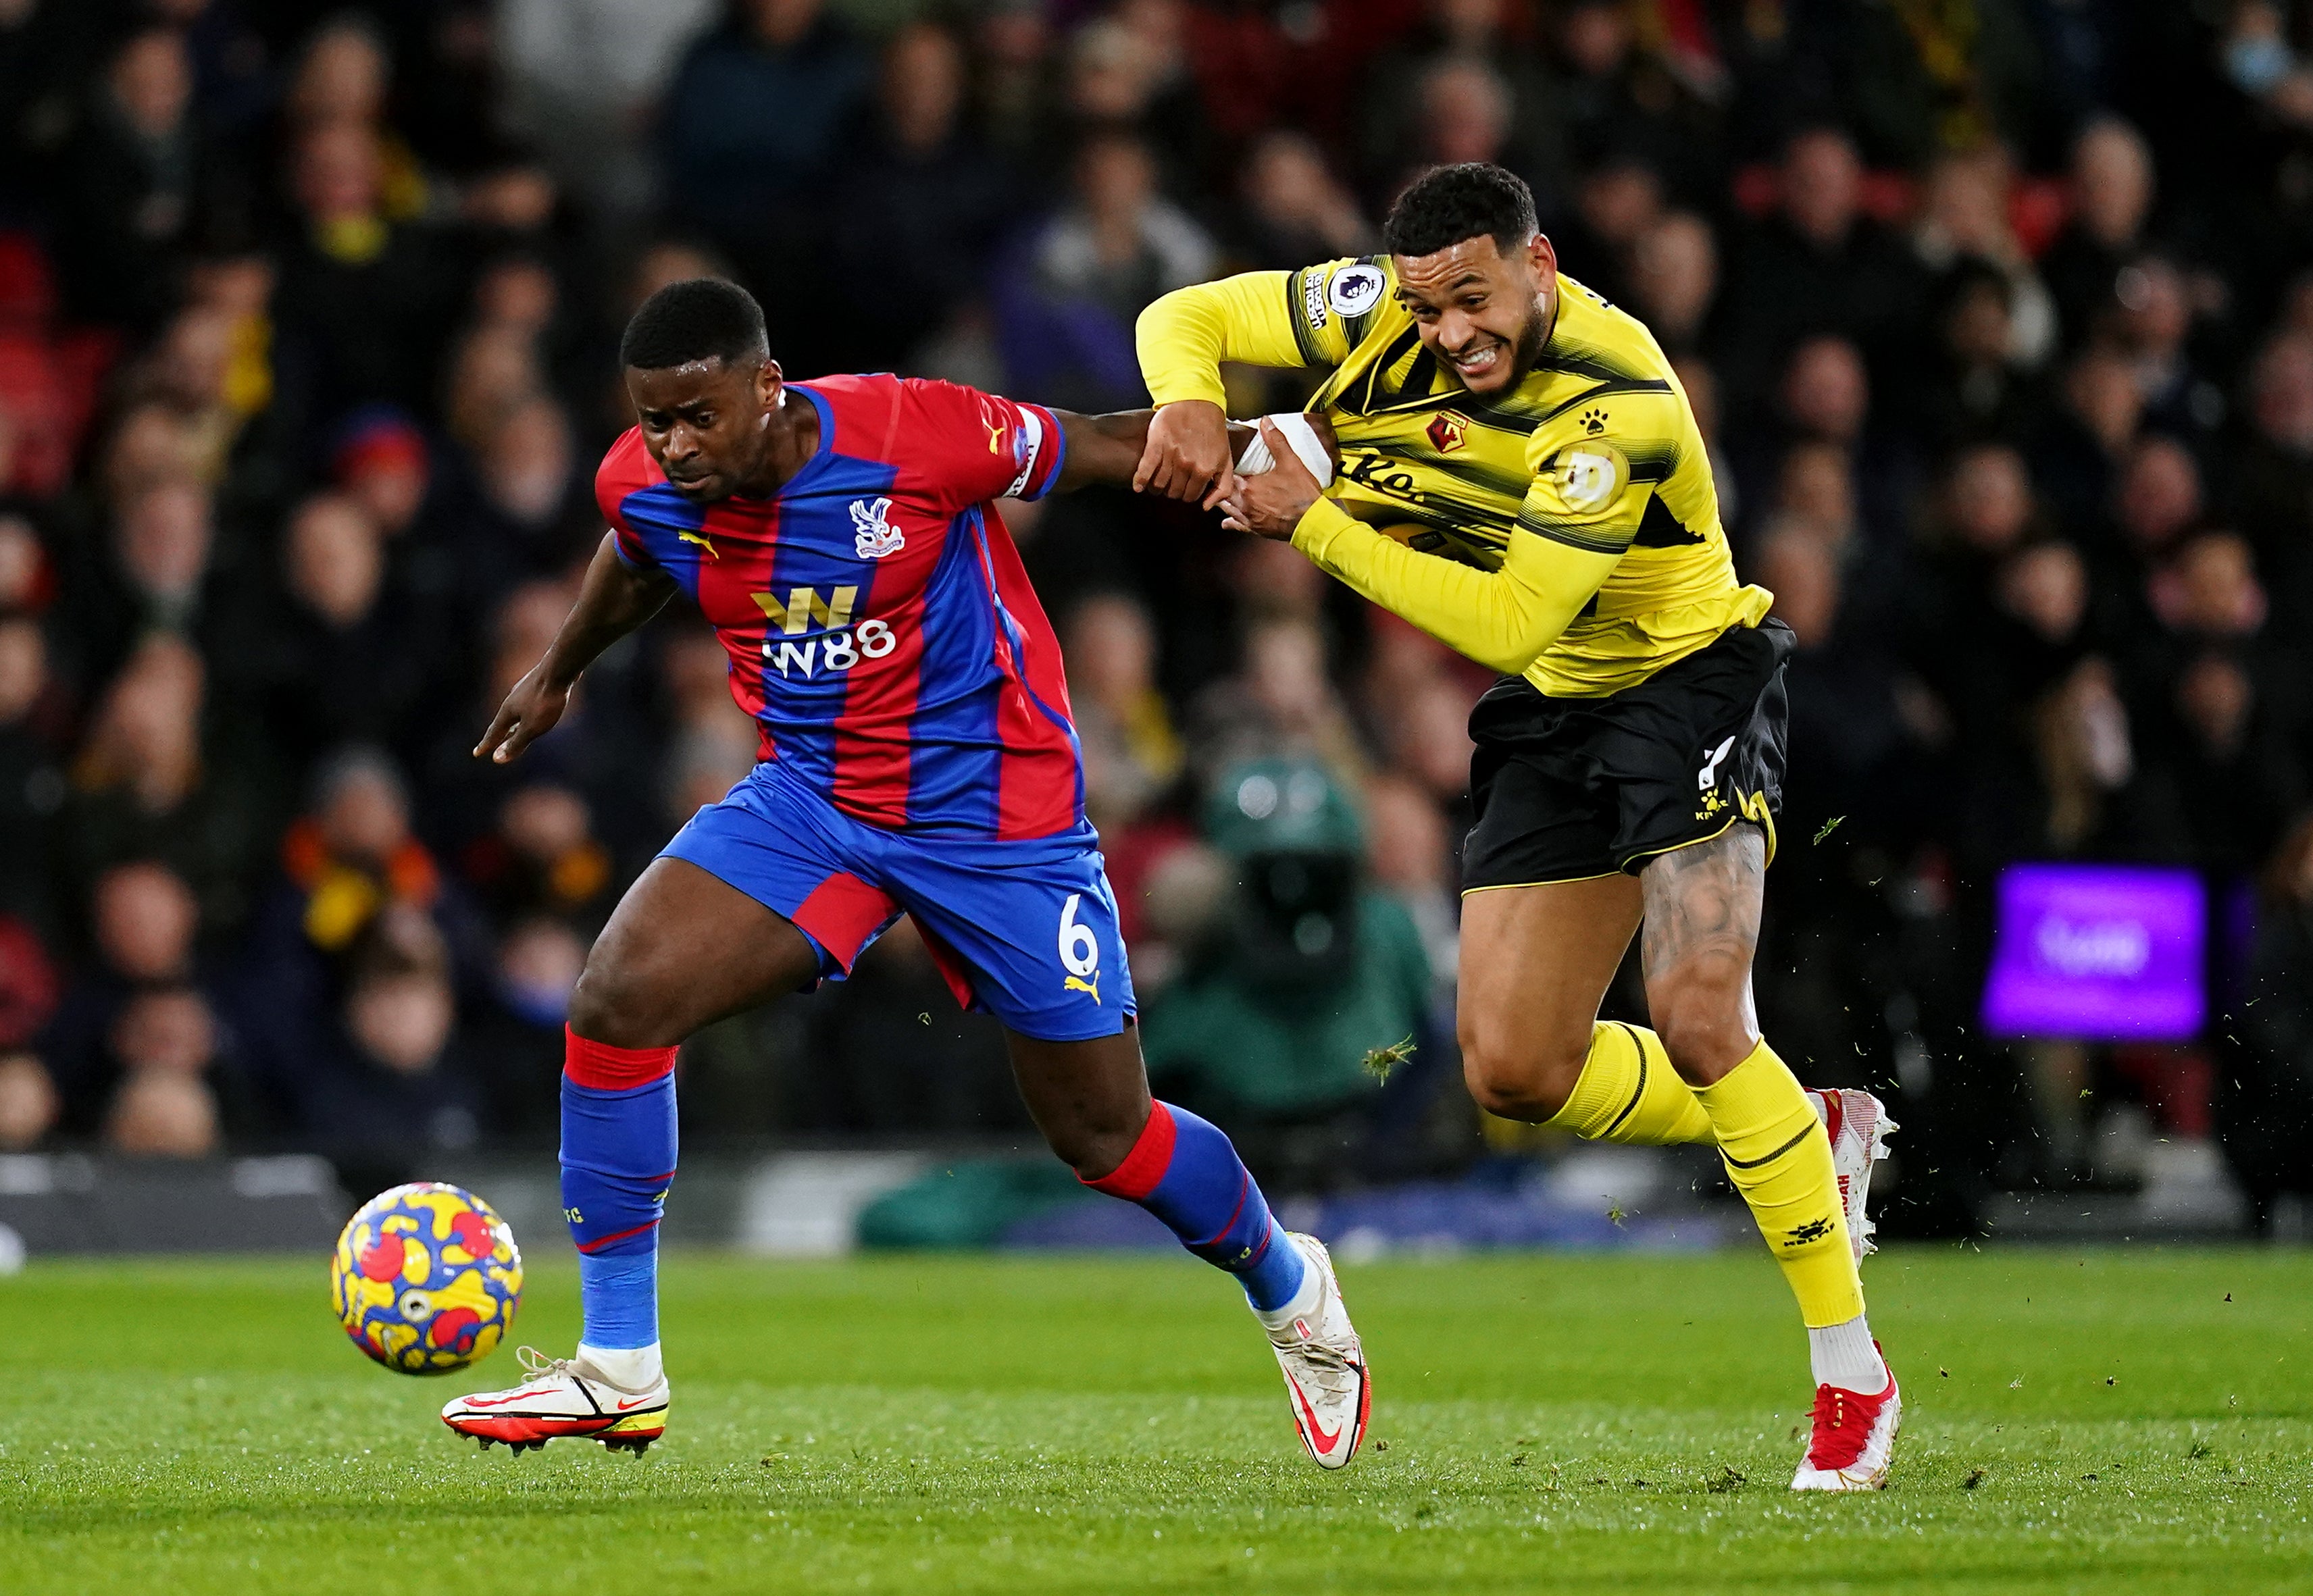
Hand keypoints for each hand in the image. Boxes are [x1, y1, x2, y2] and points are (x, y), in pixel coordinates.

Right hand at [472, 659, 572, 764]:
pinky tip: (530, 708)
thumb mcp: (531, 727)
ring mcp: (524, 691)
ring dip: (510, 724)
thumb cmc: (545, 700)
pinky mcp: (537, 685)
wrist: (558, 669)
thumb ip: (516, 743)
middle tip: (489, 743)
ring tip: (510, 730)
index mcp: (507, 712)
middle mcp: (512, 700)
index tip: (477, 753)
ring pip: (514, 711)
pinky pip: (526, 703)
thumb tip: (496, 759)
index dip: (487, 745)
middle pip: (502, 722)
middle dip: (496, 734)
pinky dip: (523, 713)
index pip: (494, 733)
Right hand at [1133, 400, 1235, 508]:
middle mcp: (1187, 465)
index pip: (1191, 496)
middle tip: (1174, 482)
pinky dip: (1140, 481)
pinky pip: (1145, 470)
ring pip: (1159, 485)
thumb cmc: (1212, 429)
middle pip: (1174, 493)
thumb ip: (1222, 486)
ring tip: (1159, 481)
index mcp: (1205, 470)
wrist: (1197, 401)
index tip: (1186, 487)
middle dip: (1174, 491)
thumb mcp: (1226, 458)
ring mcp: (1170, 456)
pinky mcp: (1155, 445)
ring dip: (1158, 487)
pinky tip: (1138, 487)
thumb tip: (1206, 507)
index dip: (1188, 493)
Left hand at [1219, 418, 1322, 541]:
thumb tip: (1265, 422)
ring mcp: (1249, 518)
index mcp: (1248, 487)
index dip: (1223, 468)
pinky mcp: (1256, 530)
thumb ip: (1276, 440)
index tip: (1221, 462)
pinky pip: (1238, 526)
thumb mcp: (1290, 462)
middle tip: (1216, 478)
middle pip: (1223, 493)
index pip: (1227, 475)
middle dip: (1220, 485)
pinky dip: (1230, 523)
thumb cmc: (1302, 495)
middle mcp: (1244, 504)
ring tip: (1218, 495)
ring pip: (1227, 509)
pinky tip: (1226, 522)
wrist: (1312, 522)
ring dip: (1223, 502)